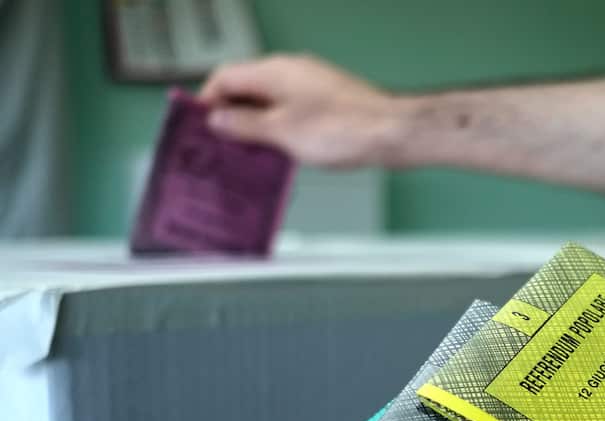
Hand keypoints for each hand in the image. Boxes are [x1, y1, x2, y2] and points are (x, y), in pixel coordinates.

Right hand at [198, 54, 400, 167]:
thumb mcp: (282, 133)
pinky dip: (280, 128)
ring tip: (250, 154)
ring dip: (257, 125)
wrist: (393, 133)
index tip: (201, 125)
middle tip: (222, 145)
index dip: (207, 101)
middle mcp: (292, 71)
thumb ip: (245, 125)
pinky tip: (282, 151)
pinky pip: (293, 110)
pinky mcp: (329, 101)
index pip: (225, 77)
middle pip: (247, 88)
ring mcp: (312, 85)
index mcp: (274, 71)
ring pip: (271, 101)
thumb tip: (219, 119)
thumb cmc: (345, 129)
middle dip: (231, 116)